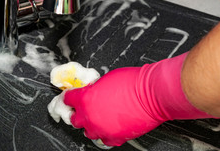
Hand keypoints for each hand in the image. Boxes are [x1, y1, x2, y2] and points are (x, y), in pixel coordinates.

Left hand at [64, 53, 214, 145]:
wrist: (152, 94)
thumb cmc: (133, 83)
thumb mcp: (106, 79)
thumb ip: (94, 89)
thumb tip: (92, 92)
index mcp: (85, 99)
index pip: (67, 100)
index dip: (70, 97)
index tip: (71, 97)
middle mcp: (90, 116)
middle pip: (74, 119)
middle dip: (79, 113)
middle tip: (85, 108)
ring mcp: (102, 129)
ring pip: (88, 131)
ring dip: (92, 124)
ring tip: (100, 117)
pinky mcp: (115, 137)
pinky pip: (104, 139)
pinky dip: (105, 133)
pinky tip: (110, 125)